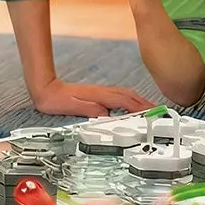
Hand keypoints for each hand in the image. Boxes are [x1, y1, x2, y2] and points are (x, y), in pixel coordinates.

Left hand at [30, 78, 150, 118]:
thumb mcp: (71, 107)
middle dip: (145, 102)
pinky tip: (130, 104)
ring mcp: (100, 91)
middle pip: (129, 95)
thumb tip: (105, 114)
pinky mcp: (97, 93)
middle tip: (158, 111)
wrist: (46, 89)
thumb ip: (89, 109)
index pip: (124, 100)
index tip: (150, 113)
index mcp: (99, 96)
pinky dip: (130, 99)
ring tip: (150, 108)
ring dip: (139, 100)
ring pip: (125, 94)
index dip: (139, 107)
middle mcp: (102, 92)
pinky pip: (119, 95)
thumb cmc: (56, 100)